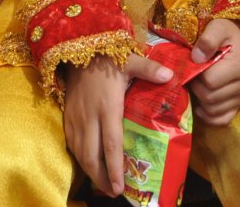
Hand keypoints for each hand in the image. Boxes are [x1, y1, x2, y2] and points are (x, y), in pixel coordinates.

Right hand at [63, 54, 171, 196]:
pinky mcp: (68, 116)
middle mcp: (90, 116)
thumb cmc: (107, 58)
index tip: (119, 187)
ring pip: (79, 153)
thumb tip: (171, 76)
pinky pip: (71, 143)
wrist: (77, 48)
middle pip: (92, 155)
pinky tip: (89, 164)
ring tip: (102, 184)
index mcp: (107, 107)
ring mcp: (76, 118)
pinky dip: (80, 158)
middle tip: (113, 192)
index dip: (114, 168)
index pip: (111, 144)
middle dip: (101, 178)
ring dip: (90, 171)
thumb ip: (149, 69)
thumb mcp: (130, 60)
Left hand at [190, 18, 239, 125]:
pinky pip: (222, 120)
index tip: (191, 65)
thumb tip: (196, 58)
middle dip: (196, 88)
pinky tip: (201, 104)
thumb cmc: (226, 32)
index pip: (209, 81)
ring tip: (197, 85)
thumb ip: (208, 39)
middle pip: (210, 98)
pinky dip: (209, 116)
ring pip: (213, 110)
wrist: (239, 40)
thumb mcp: (217, 27)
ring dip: (200, 101)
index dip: (195, 75)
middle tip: (191, 76)